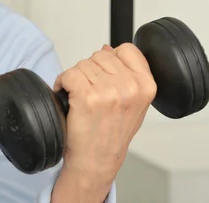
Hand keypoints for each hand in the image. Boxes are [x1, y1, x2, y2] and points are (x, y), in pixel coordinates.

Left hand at [51, 43, 156, 201]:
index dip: (111, 61)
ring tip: (81, 98)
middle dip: (91, 71)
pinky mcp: (87, 97)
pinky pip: (68, 74)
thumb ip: (126, 74)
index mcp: (146, 86)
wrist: (97, 160)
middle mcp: (130, 87)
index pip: (127, 50)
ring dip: (76, 78)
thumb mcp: (131, 103)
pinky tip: (68, 96)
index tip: (106, 78)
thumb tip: (108, 48)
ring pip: (83, 64)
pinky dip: (62, 83)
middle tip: (92, 93)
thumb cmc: (112, 134)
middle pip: (101, 55)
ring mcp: (109, 92)